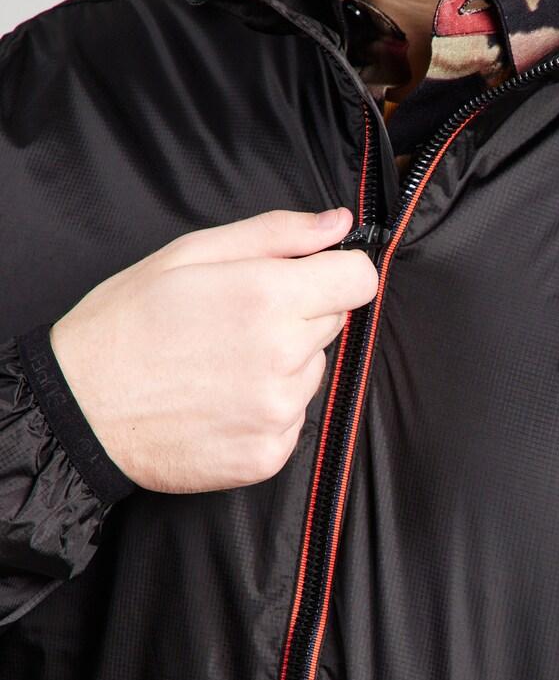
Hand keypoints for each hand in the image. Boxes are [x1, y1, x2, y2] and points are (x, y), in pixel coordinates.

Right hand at [48, 208, 377, 493]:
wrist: (77, 410)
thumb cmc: (127, 322)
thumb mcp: (191, 253)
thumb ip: (277, 234)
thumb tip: (340, 223)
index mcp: (269, 298)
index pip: (359, 279)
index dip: (336, 273)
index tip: (307, 278)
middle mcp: (283, 358)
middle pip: (334, 322)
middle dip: (299, 314)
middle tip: (236, 321)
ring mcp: (277, 413)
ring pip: (314, 371)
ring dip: (284, 363)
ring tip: (220, 364)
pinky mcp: (268, 457)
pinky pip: (293, 420)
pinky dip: (267, 409)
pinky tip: (220, 401)